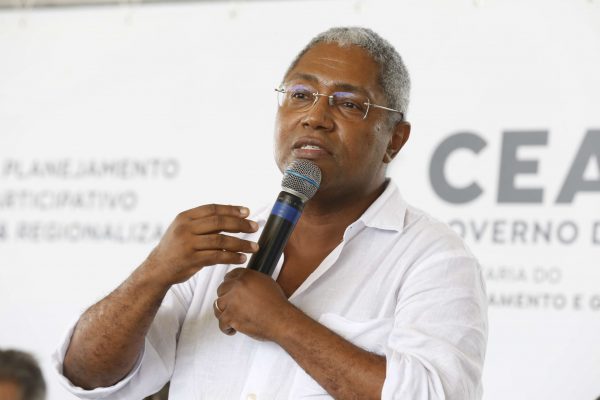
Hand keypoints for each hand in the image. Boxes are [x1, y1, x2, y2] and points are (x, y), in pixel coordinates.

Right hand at [143, 204, 258, 287]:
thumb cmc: (175, 248)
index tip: (246, 212)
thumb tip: (231, 216)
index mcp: (185, 217)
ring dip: (241, 243)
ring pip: (221, 241)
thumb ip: (202, 223)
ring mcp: (188, 244)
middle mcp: (185, 228)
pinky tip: (242, 258)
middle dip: (240, 224)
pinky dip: (232, 257)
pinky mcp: (192, 260)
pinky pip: (217, 257)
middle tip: (254, 227)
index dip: (231, 209)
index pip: (212, 209)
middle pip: (219, 222)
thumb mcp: (183, 228)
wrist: (157, 269)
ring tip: (254, 246)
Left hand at [213, 268, 294, 340]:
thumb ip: (252, 280)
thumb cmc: (277, 304)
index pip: (229, 276)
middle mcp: (237, 287)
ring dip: (224, 312)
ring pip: (218, 305)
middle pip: (221, 290)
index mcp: (246, 276)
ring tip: (231, 317)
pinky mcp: (231, 317)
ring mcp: (232, 302)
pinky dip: (226, 328)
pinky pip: (221, 323)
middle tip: (232, 305)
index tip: (230, 290)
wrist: (281, 320)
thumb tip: (244, 282)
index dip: (229, 284)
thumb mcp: (267, 283)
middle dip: (226, 298)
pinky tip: (232, 328)